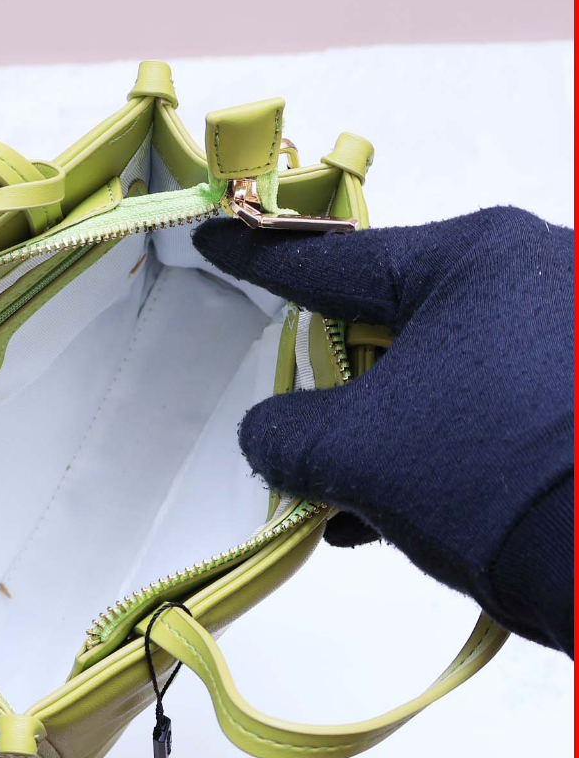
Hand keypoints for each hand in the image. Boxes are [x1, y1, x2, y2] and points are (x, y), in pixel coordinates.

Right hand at [193, 206, 572, 654]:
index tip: (213, 241)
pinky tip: (386, 516)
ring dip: (384, 435)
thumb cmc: (486, 475)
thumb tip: (271, 434)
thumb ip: (285, 434)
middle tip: (303, 418)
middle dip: (340, 384)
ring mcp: (572, 338)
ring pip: (440, 377)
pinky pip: (484, 411)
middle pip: (395, 322)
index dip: (258, 261)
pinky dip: (432, 454)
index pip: (336, 263)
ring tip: (340, 499)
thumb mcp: (356, 452)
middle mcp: (537, 277)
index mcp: (475, 260)